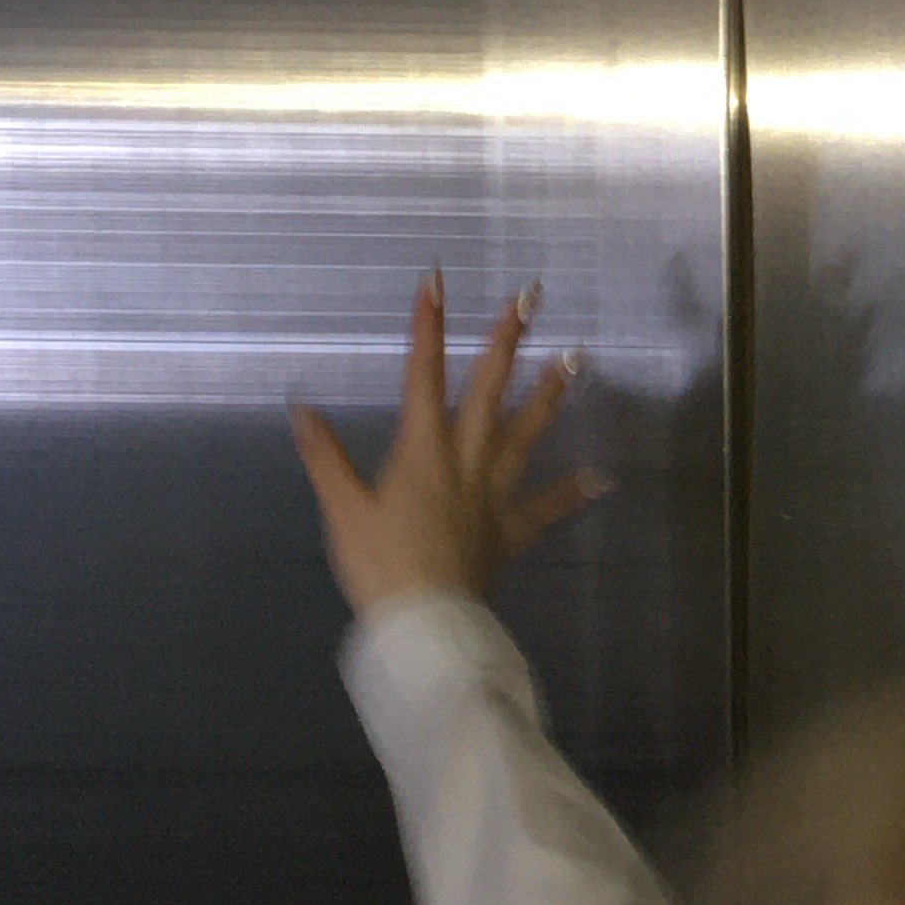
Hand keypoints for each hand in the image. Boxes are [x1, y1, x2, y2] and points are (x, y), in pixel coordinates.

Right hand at [290, 272, 606, 619]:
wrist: (425, 622)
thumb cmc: (378, 565)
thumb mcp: (342, 508)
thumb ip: (325, 456)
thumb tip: (301, 406)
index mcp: (421, 450)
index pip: (424, 374)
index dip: (429, 326)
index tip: (437, 281)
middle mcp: (464, 461)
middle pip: (487, 390)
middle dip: (506, 340)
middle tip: (529, 296)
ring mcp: (493, 494)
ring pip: (525, 434)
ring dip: (550, 394)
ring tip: (577, 357)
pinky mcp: (510, 530)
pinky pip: (547, 508)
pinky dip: (572, 493)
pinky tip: (603, 478)